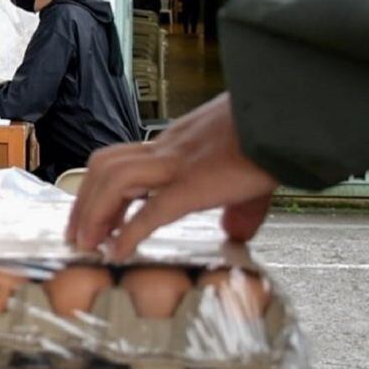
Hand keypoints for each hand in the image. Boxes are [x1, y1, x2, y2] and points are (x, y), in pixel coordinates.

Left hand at [65, 93, 278, 260]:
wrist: (291, 115)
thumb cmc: (273, 135)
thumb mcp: (249, 171)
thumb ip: (238, 205)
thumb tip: (236, 232)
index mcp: (178, 144)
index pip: (122, 160)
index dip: (100, 187)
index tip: (92, 214)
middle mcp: (170, 149)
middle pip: (105, 166)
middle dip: (84, 200)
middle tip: (77, 233)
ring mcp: (179, 163)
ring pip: (115, 180)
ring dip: (95, 213)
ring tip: (88, 244)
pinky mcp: (195, 184)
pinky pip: (151, 209)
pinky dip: (129, 232)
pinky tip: (119, 252)